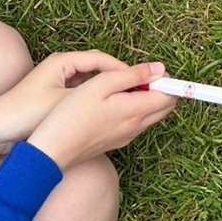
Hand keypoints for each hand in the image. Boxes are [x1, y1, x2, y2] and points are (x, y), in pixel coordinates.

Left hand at [0, 50, 128, 153]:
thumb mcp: (63, 102)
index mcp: (63, 61)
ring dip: (106, 90)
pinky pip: (81, 93)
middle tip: (137, 91)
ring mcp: (57, 81)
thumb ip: (96, 92)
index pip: (102, 59)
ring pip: (90, 82)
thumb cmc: (25, 114)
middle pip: (98, 68)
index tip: (140, 82)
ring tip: (124, 101)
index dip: (123, 70)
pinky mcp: (54, 96)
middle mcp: (61, 66)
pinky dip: (93, 100)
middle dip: (117, 78)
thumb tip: (125, 86)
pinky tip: (103, 112)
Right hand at [27, 62, 176, 171]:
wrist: (52, 151)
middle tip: (137, 77)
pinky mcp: (116, 142)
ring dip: (146, 99)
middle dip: (159, 89)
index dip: (166, 80)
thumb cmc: (73, 114)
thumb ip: (133, 74)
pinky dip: (134, 110)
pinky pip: (136, 124)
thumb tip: (160, 69)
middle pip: (164, 107)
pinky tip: (112, 103)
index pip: (169, 96)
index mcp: (136, 111)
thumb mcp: (102, 83)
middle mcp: (136, 127)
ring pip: (150, 115)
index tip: (151, 71)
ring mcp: (127, 137)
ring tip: (121, 87)